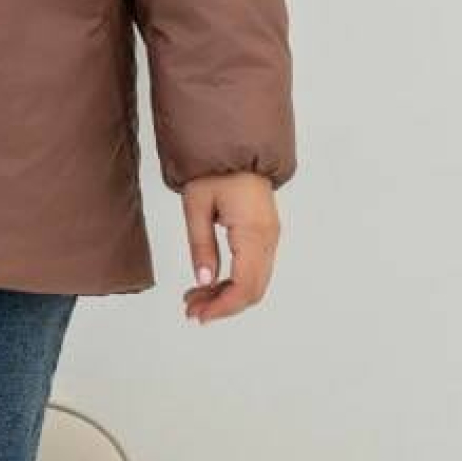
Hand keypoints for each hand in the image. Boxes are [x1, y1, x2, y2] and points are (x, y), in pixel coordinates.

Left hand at [179, 171, 279, 323]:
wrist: (236, 145)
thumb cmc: (214, 168)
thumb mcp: (196, 205)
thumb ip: (201, 245)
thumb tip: (204, 281)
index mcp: (253, 232)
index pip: (244, 286)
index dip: (222, 307)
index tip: (198, 315)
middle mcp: (268, 238)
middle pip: (253, 290)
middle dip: (223, 305)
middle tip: (191, 310)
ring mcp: (270, 236)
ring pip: (255, 282)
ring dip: (227, 296)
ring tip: (195, 299)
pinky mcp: (266, 234)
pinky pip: (255, 268)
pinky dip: (234, 282)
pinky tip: (210, 283)